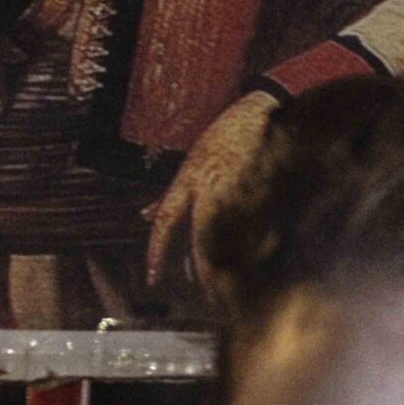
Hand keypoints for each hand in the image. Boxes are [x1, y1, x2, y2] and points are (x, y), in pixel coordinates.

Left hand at [146, 89, 277, 289]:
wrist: (260, 112)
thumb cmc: (223, 137)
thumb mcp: (190, 162)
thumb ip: (169, 193)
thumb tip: (143, 215)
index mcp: (186, 180)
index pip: (165, 220)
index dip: (157, 251)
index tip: (151, 278)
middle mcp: (205, 184)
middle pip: (198, 235)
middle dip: (199, 267)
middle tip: (203, 292)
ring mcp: (234, 186)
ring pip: (225, 232)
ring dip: (224, 260)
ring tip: (226, 283)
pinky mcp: (259, 185)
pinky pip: (250, 223)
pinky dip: (249, 243)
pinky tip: (252, 258)